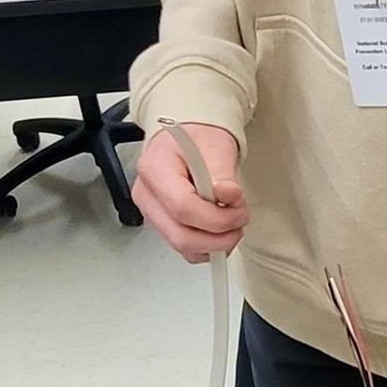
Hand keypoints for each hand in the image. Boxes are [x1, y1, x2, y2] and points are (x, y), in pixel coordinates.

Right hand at [133, 122, 248, 261]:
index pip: (182, 207)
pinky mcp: (163, 226)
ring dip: (216, 243)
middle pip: (181, 235)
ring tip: (233, 222)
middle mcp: (147, 196)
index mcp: (154, 169)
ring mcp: (153, 214)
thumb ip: (222, 173)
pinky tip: (221, 229)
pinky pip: (187, 249)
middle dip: (218, 236)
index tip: (238, 208)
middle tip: (240, 219)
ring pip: (184, 247)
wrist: (190, 138)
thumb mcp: (216, 146)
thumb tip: (228, 195)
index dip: (216, 216)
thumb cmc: (198, 138)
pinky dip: (209, 246)